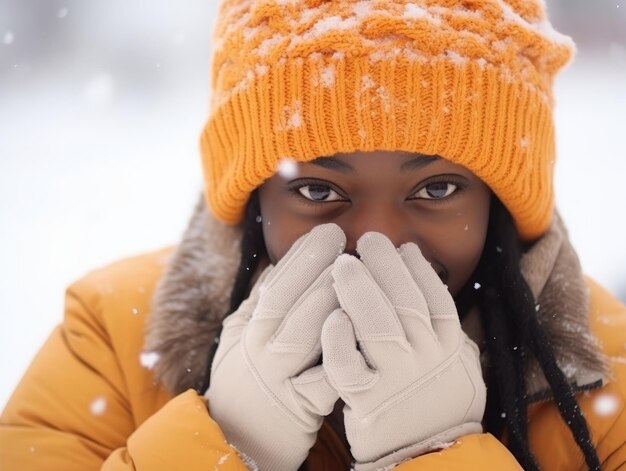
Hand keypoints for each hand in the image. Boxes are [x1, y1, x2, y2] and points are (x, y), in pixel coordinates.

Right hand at [206, 224, 344, 470]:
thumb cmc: (245, 382)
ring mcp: (278, 379)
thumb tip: (283, 264)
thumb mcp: (240, 339)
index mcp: (247, 329)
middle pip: (287, 301)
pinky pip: (323, 380)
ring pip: (304, 333)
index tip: (327, 232)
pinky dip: (341, 355)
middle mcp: (258, 350)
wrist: (237, 440)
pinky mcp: (298, 409)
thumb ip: (259, 304)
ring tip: (357, 275)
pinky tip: (360, 331)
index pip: (274, 284)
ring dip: (330, 301)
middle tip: (346, 240)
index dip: (301, 256)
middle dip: (318, 267)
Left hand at [322, 232, 485, 469]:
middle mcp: (427, 360)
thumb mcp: (457, 366)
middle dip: (385, 266)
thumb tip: (431, 285)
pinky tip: (332, 315)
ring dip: (359, 290)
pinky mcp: (366, 401)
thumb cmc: (436, 406)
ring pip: (378, 326)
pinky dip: (339, 338)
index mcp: (450, 349)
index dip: (418, 270)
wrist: (425, 457)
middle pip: (406, 303)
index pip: (436, 299)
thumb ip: (446, 331)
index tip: (403, 247)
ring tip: (343, 263)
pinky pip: (348, 365)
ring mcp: (397, 380)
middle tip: (368, 241)